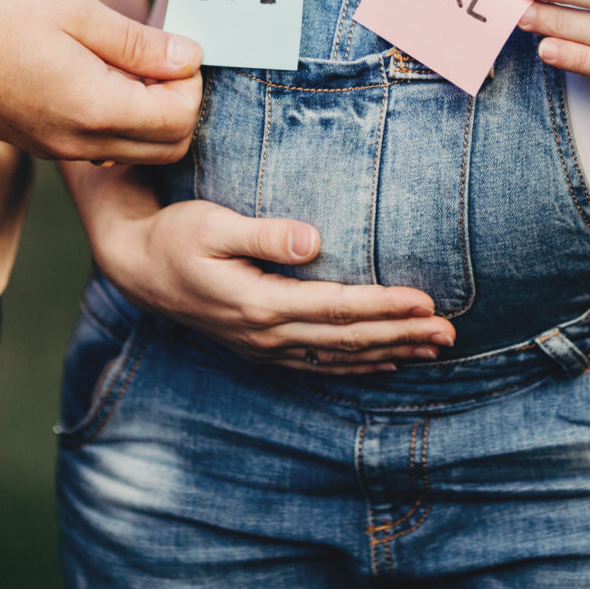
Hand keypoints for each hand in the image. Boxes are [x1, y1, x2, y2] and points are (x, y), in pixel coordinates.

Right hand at [0, 0, 203, 162]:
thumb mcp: (76, 12)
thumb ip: (138, 42)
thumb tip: (189, 58)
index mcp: (94, 107)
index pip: (181, 118)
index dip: (191, 81)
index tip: (175, 44)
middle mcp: (79, 142)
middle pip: (168, 147)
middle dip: (181, 105)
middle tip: (161, 57)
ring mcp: (57, 149)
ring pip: (137, 153)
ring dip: (151, 116)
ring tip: (131, 63)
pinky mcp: (40, 145)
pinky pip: (102, 149)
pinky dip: (120, 122)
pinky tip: (100, 76)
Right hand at [79, 175, 457, 373]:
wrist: (138, 266)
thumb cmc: (176, 236)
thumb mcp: (213, 224)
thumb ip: (264, 235)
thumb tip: (314, 242)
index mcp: (259, 303)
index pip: (336, 308)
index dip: (384, 306)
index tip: (426, 302)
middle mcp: (266, 333)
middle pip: (347, 339)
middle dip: (402, 335)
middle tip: (451, 333)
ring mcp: (264, 346)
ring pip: (338, 357)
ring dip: (389, 352)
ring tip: (433, 348)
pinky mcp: (261, 346)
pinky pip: (319, 363)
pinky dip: (357, 364)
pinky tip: (384, 360)